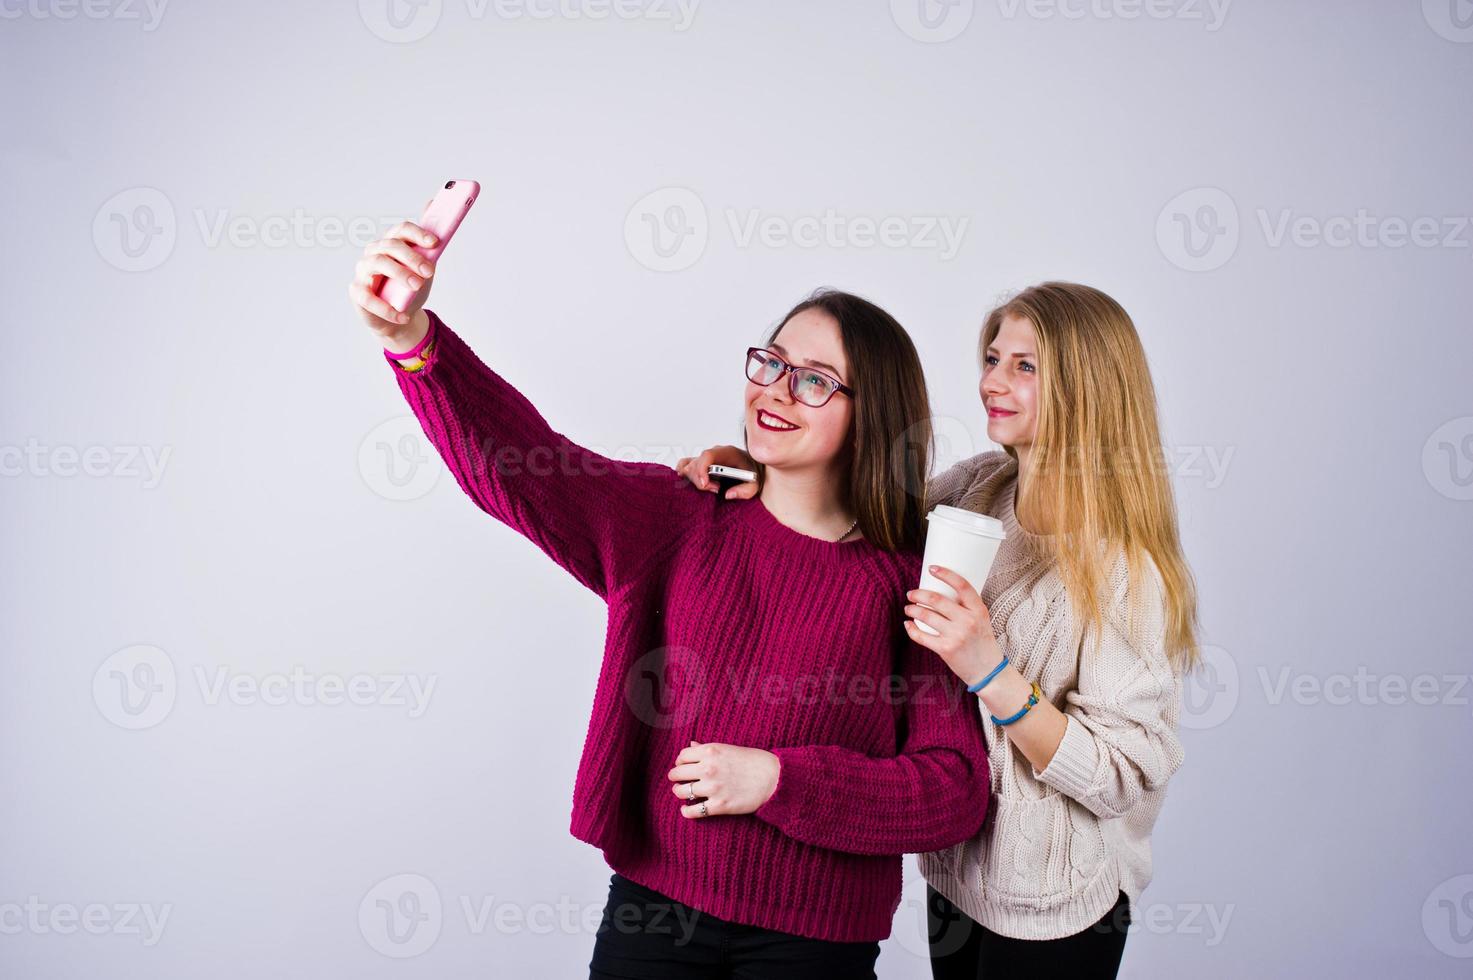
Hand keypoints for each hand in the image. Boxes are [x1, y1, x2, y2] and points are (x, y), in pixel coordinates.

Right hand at [348, 203, 439, 348]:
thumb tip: (438, 225)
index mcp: (391, 244)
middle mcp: (374, 253)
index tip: (435, 243)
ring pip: (377, 263)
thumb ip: (430, 253)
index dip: (417, 233)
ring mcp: (363, 271)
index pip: (401, 230)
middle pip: (390, 245)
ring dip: (400, 273)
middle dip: (412, 257)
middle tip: (429, 271)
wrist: (400, 318)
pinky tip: (403, 316)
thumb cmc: (410, 290)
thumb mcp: (424, 272)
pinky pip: (368, 297)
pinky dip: (387, 308)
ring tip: (417, 287)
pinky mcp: (357, 292)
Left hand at [667, 740, 778, 817]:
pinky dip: (686, 811)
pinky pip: (693, 811)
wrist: (773, 778)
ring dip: (679, 792)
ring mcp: (713, 788)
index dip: (680, 761)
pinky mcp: (719, 805)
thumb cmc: (753, 761)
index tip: (682, 766)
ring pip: (681, 791)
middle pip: (677, 773)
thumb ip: (708, 748)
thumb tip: (691, 745)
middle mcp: (708, 768)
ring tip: (682, 793)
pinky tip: (686, 810)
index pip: (682, 756)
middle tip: (677, 780)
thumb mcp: (729, 749)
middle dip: (675, 777)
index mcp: (711, 751)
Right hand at [673, 445, 758, 499]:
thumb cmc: (752, 473)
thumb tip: (727, 495)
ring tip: (710, 487)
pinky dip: (684, 475)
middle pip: (696, 463)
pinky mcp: (700, 464)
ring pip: (688, 466)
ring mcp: (705, 458)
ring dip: (694, 480)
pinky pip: (684, 465)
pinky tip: (694, 484)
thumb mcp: (756, 484)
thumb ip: (746, 491)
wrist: (752, 467)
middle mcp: (714, 453)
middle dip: (701, 480)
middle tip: (716, 490)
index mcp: (726, 452)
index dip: (702, 470)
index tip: (705, 485)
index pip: (707, 455)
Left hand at [904, 565, 1004, 689]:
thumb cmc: (982, 642)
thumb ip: (966, 607)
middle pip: (937, 599)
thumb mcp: (981, 620)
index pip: (962, 585)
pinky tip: (908, 624)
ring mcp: (956, 635)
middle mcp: (968, 621)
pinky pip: (921, 635)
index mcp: (979, 610)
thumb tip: (940, 593)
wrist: (988, 670)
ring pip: (926, 615)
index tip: (932, 568)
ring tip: (908, 608)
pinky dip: (911, 628)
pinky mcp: (945, 649)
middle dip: (918, 594)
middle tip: (911, 593)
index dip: (946, 574)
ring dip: (912, 609)